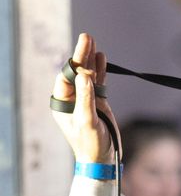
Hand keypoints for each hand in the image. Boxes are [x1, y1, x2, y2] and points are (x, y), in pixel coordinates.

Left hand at [51, 33, 118, 163]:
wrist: (103, 158)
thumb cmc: (91, 143)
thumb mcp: (87, 121)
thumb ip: (85, 98)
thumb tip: (83, 75)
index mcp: (62, 103)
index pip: (66, 78)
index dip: (75, 65)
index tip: (84, 55)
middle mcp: (72, 98)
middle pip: (76, 72)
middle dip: (82, 55)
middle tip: (87, 37)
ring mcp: (85, 98)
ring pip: (88, 74)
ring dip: (91, 59)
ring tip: (94, 42)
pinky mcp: (98, 101)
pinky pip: (98, 82)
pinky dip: (100, 70)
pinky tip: (102, 58)